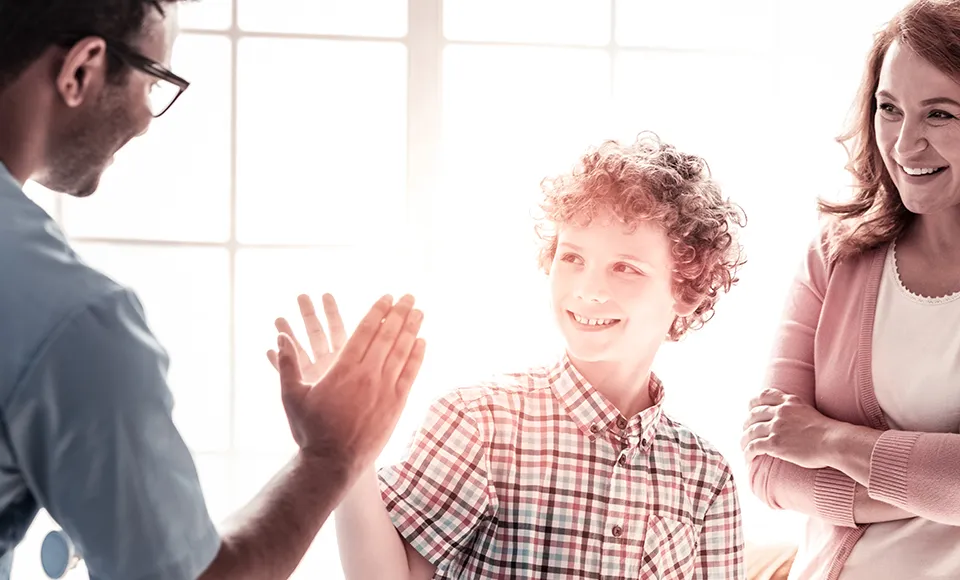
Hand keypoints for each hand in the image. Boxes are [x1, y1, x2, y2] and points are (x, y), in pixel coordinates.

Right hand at [274, 294, 425, 477]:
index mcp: (342, 369)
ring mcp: (384, 390)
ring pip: (401, 352)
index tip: (387, 297)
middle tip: (409, 297)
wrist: (333, 462)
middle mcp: (367, 375)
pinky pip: (409, 374)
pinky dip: (416, 356)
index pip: (364, 331)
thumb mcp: (291, 396)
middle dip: (399, 313)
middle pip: (387, 336)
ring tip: (419, 312)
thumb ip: (286, 365)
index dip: (377, 311)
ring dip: (411, 329)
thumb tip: (280, 338)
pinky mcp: (396, 405)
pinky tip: (422, 342)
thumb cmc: (309, 430)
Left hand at [741, 388, 835, 468]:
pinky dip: (747, 452)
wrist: (834, 442)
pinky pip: (754, 447)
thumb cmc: (827, 431)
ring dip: (744, 439)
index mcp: (789, 402)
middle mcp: (780, 412)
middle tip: (746, 432)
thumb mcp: (808, 411)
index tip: (750, 410)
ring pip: (751, 431)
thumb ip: (795, 410)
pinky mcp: (775, 443)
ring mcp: (776, 427)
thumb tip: (788, 419)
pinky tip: (747, 457)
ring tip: (743, 446)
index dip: (753, 404)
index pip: (763, 396)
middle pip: (754, 415)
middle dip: (747, 424)